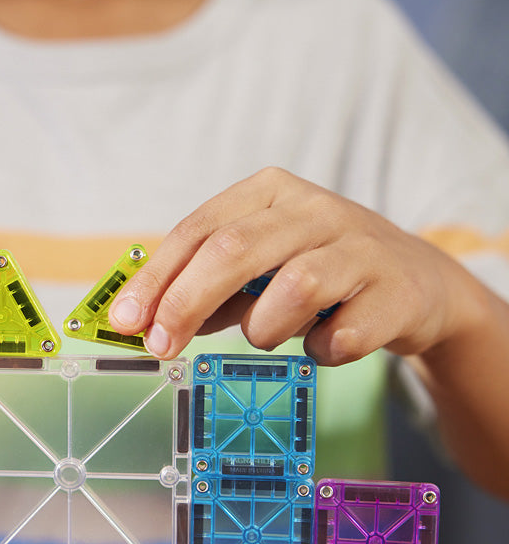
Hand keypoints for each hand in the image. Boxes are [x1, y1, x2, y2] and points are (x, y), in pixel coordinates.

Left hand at [108, 167, 480, 364]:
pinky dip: (322, 350)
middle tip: (161, 347)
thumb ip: (205, 289)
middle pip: (234, 251)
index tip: (126, 322)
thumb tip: (143, 323)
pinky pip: (341, 335)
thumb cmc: (318, 272)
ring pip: (292, 289)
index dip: (156, 280)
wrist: (417, 284)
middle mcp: (314, 208)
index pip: (197, 230)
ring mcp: (361, 245)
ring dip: (265, 328)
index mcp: (269, 193)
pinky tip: (327, 342)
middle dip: (186, 304)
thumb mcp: (258, 269)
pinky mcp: (397, 291)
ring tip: (272, 332)